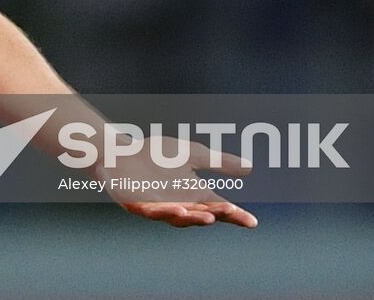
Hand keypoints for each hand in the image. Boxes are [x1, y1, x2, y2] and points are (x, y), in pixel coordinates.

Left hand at [106, 137, 257, 228]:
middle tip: (231, 212)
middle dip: (216, 214)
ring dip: (194, 218)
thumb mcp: (192, 155)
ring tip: (210, 217)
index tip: (252, 222)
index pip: (218, 208)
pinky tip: (179, 210)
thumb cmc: (155, 155)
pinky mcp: (140, 205)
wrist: (121, 152)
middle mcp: (180, 205)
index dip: (235, 216)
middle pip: (202, 214)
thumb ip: (219, 161)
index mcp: (193, 195)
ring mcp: (159, 208)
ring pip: (180, 218)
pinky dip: (167, 213)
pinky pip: (155, 212)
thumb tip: (249, 167)